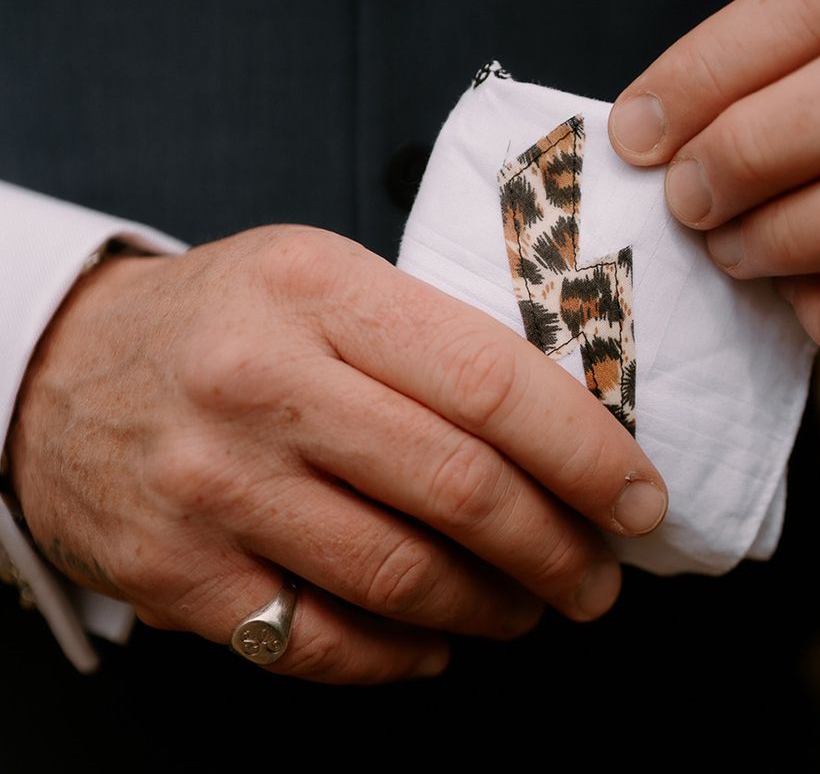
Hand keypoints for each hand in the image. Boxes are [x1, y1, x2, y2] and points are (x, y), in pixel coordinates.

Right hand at [8, 226, 666, 681]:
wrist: (63, 366)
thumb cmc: (227, 319)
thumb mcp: (322, 280)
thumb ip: (430, 341)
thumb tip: (564, 430)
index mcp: (319, 290)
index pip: (491, 379)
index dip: (585, 451)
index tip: (640, 499)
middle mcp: (262, 382)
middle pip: (460, 488)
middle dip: (559, 549)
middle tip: (599, 576)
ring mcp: (214, 485)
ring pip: (402, 577)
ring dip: (495, 607)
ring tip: (531, 607)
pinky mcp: (176, 573)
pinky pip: (322, 643)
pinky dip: (404, 656)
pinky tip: (439, 639)